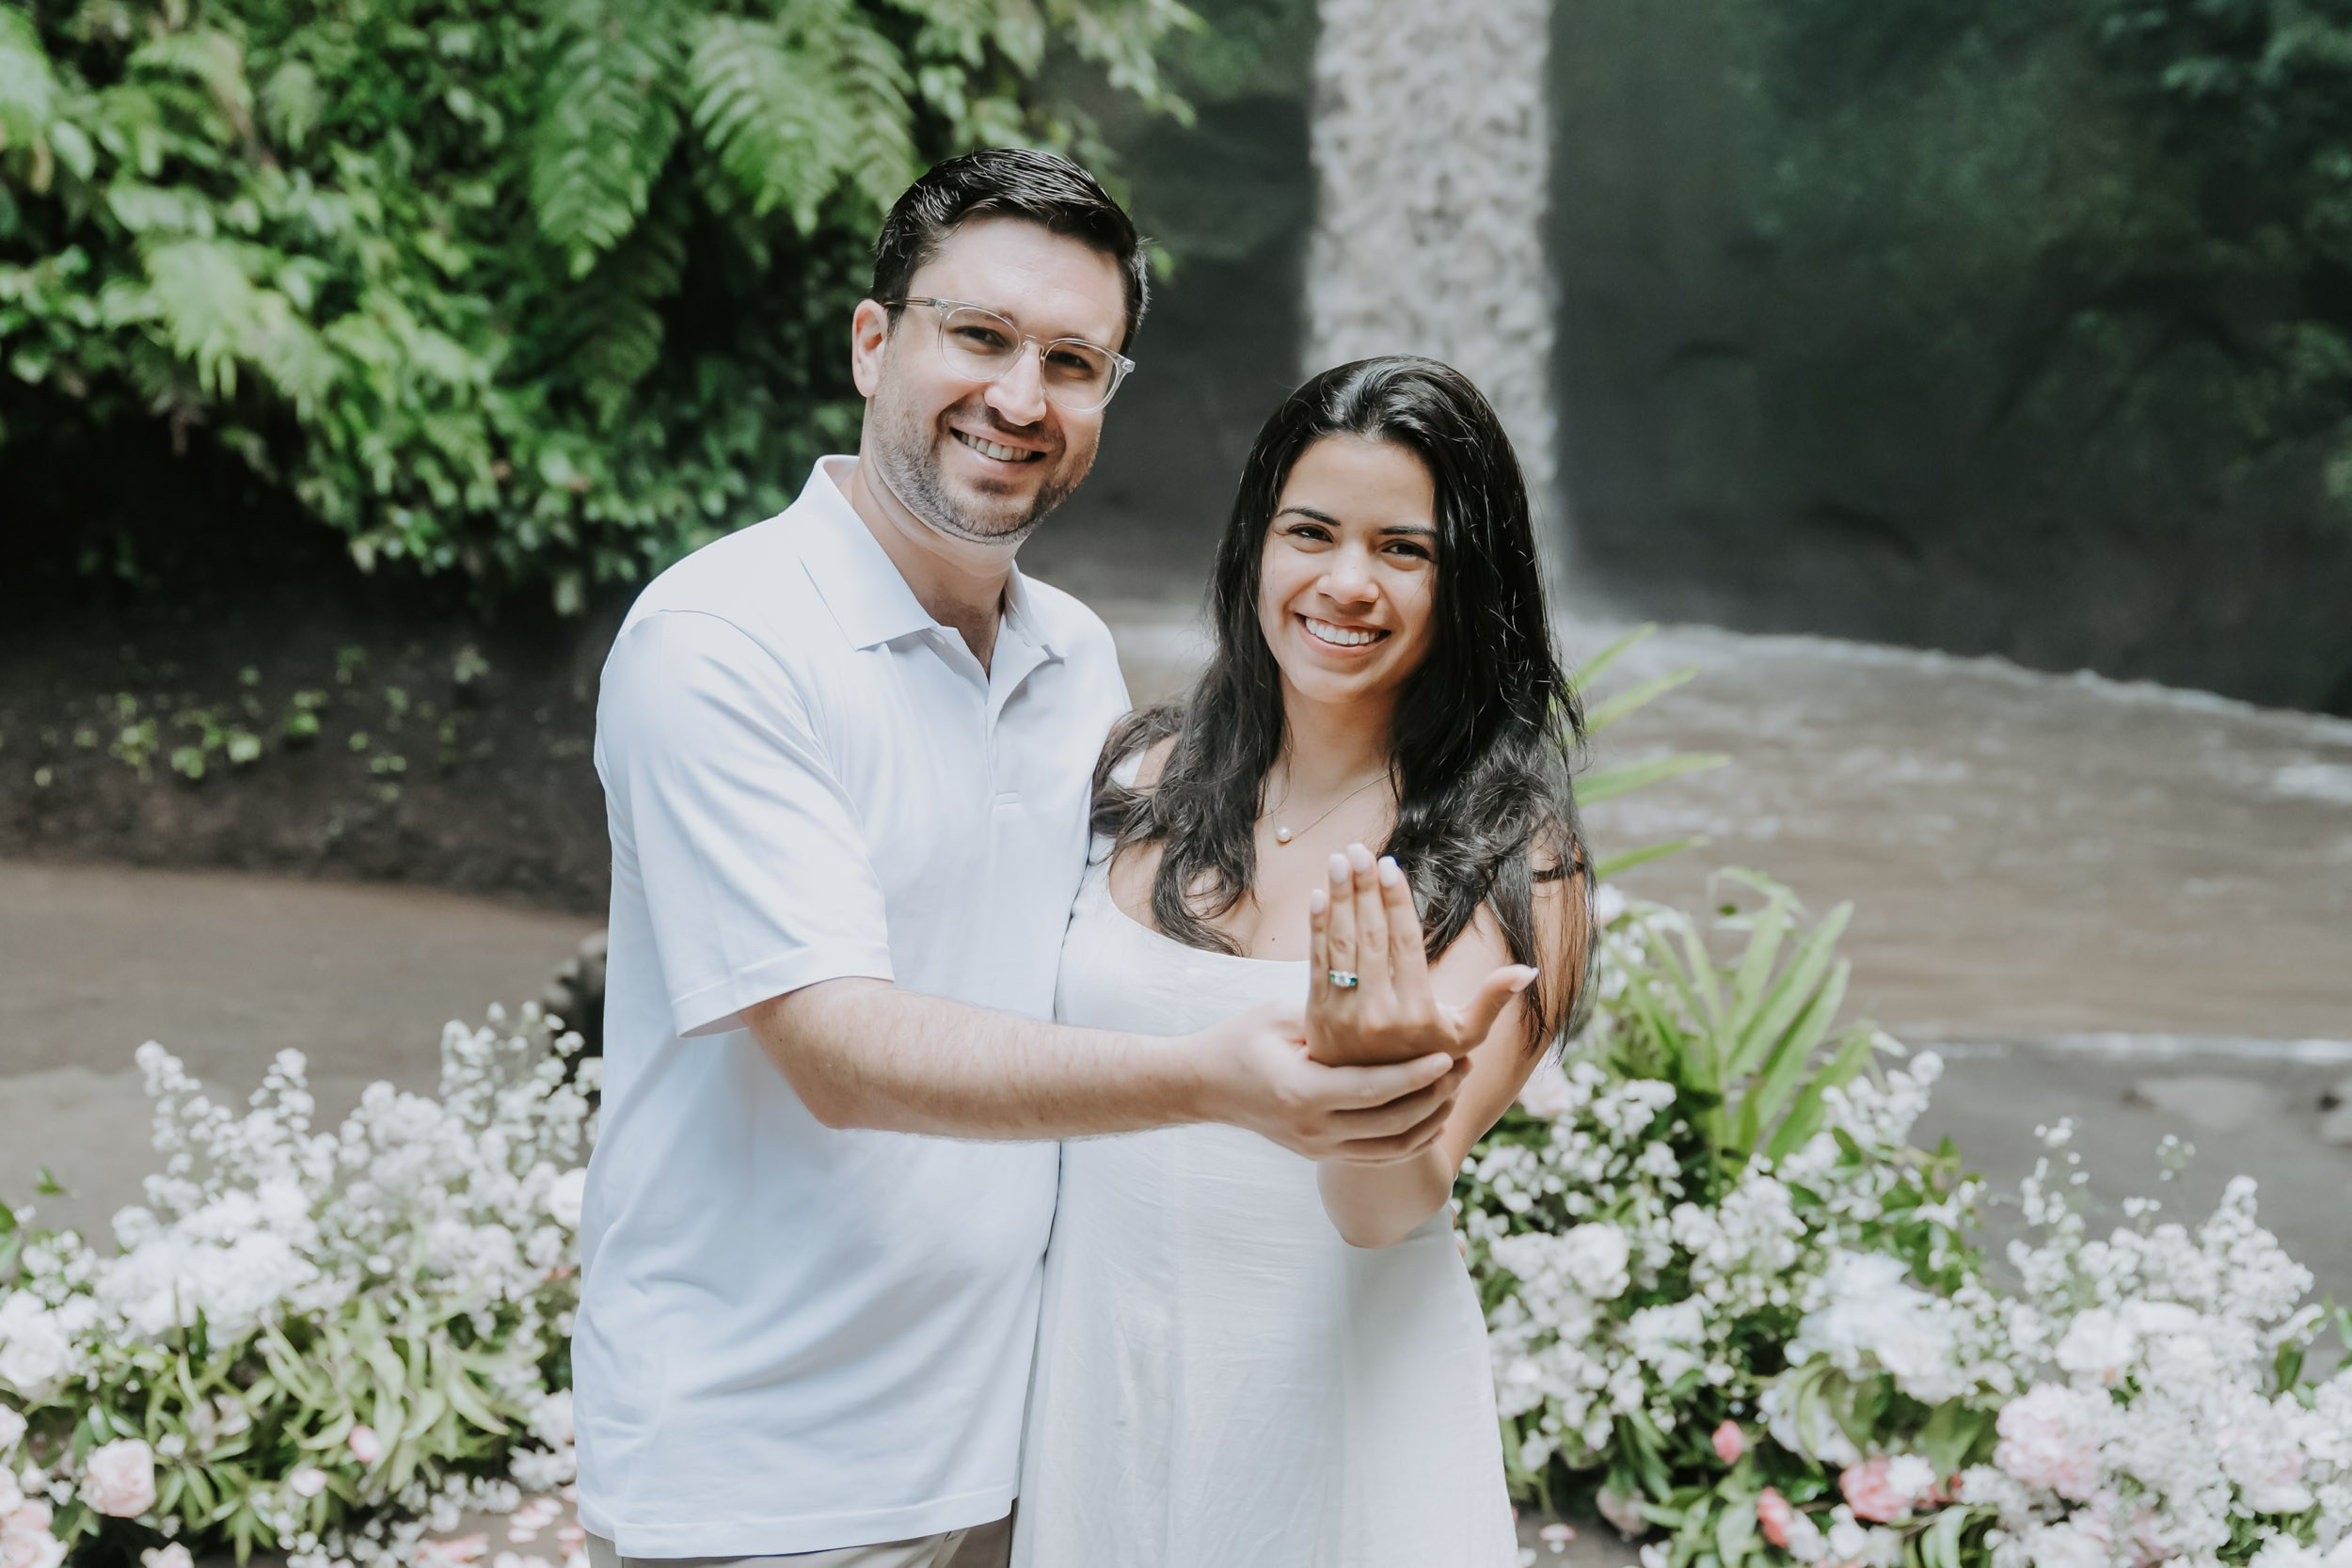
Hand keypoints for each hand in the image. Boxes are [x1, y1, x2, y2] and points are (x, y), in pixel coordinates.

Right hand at [1189, 999, 1473, 1164]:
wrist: (1204, 1085)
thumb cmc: (1241, 1039)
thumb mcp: (1281, 1016)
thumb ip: (1327, 1012)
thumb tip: (1377, 993)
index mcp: (1301, 1092)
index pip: (1372, 1090)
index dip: (1414, 1076)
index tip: (1447, 1056)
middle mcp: (1312, 1129)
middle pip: (1391, 1124)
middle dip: (1434, 1097)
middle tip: (1463, 1066)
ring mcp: (1317, 1147)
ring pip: (1391, 1147)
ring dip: (1430, 1120)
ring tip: (1455, 1086)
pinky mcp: (1321, 1153)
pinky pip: (1378, 1156)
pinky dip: (1411, 1138)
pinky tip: (1432, 1113)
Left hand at [1305, 844, 1536, 1067]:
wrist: (1373, 1101)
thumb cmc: (1427, 1058)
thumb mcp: (1464, 1036)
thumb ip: (1493, 1001)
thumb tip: (1528, 970)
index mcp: (1416, 1012)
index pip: (1405, 944)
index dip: (1395, 902)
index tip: (1390, 866)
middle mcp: (1378, 1014)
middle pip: (1370, 937)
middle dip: (1363, 889)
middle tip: (1359, 851)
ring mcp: (1344, 1015)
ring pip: (1341, 945)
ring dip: (1339, 898)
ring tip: (1341, 861)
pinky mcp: (1318, 1015)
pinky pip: (1317, 963)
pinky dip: (1317, 927)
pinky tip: (1321, 896)